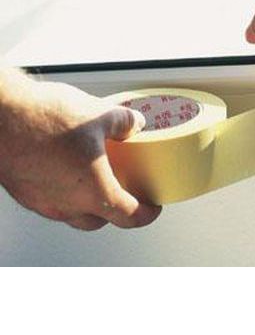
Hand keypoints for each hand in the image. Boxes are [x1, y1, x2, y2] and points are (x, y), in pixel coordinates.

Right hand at [0, 72, 160, 229]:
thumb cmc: (44, 118)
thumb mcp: (99, 114)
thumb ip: (125, 122)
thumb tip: (135, 123)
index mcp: (93, 192)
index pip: (129, 217)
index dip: (146, 214)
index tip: (152, 208)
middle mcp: (66, 205)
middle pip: (100, 220)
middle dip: (117, 210)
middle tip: (126, 193)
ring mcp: (40, 201)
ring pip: (72, 213)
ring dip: (88, 202)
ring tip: (95, 179)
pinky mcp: (22, 191)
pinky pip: (50, 200)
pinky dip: (64, 192)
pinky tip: (65, 169)